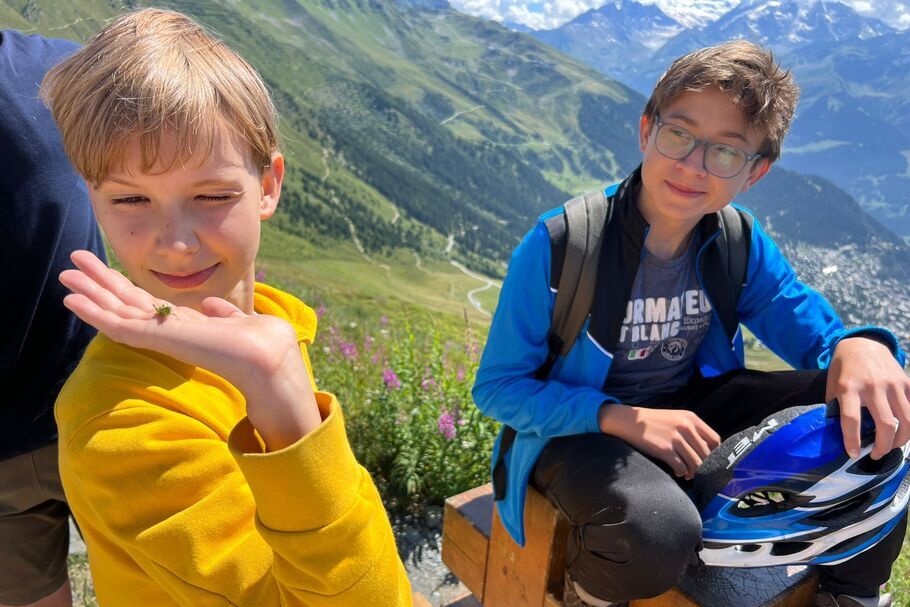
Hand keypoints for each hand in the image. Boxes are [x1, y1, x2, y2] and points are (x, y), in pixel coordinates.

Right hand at [59, 250, 320, 449]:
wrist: (264, 357)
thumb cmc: (259, 342)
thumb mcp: (238, 320)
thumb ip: (223, 313)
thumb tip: (212, 304)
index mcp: (183, 324)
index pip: (144, 303)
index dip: (122, 286)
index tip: (103, 270)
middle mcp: (166, 329)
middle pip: (123, 302)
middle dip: (98, 282)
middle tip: (70, 262)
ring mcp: (158, 334)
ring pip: (114, 311)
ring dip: (89, 292)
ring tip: (64, 274)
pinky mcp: (154, 338)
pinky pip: (116, 325)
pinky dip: (93, 311)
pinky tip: (71, 299)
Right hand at [598, 404, 720, 479]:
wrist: (629, 420)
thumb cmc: (653, 421)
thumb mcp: (676, 418)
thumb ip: (692, 430)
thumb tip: (705, 451)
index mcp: (691, 418)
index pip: (714, 439)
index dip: (714, 453)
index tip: (708, 460)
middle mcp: (686, 427)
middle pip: (706, 454)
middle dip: (703, 466)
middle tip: (696, 471)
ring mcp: (676, 438)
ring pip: (696, 463)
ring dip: (693, 472)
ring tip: (686, 474)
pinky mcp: (665, 449)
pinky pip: (681, 467)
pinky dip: (680, 473)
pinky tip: (676, 472)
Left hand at [827, 337, 909, 459]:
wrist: (862, 344)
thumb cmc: (844, 368)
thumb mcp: (832, 386)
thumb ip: (836, 407)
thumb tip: (840, 434)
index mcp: (849, 387)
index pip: (851, 419)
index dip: (852, 440)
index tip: (854, 454)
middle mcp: (873, 386)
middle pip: (886, 424)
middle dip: (883, 446)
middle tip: (875, 455)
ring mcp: (893, 384)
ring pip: (907, 420)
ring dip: (900, 440)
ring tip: (890, 446)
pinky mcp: (906, 382)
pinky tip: (903, 430)